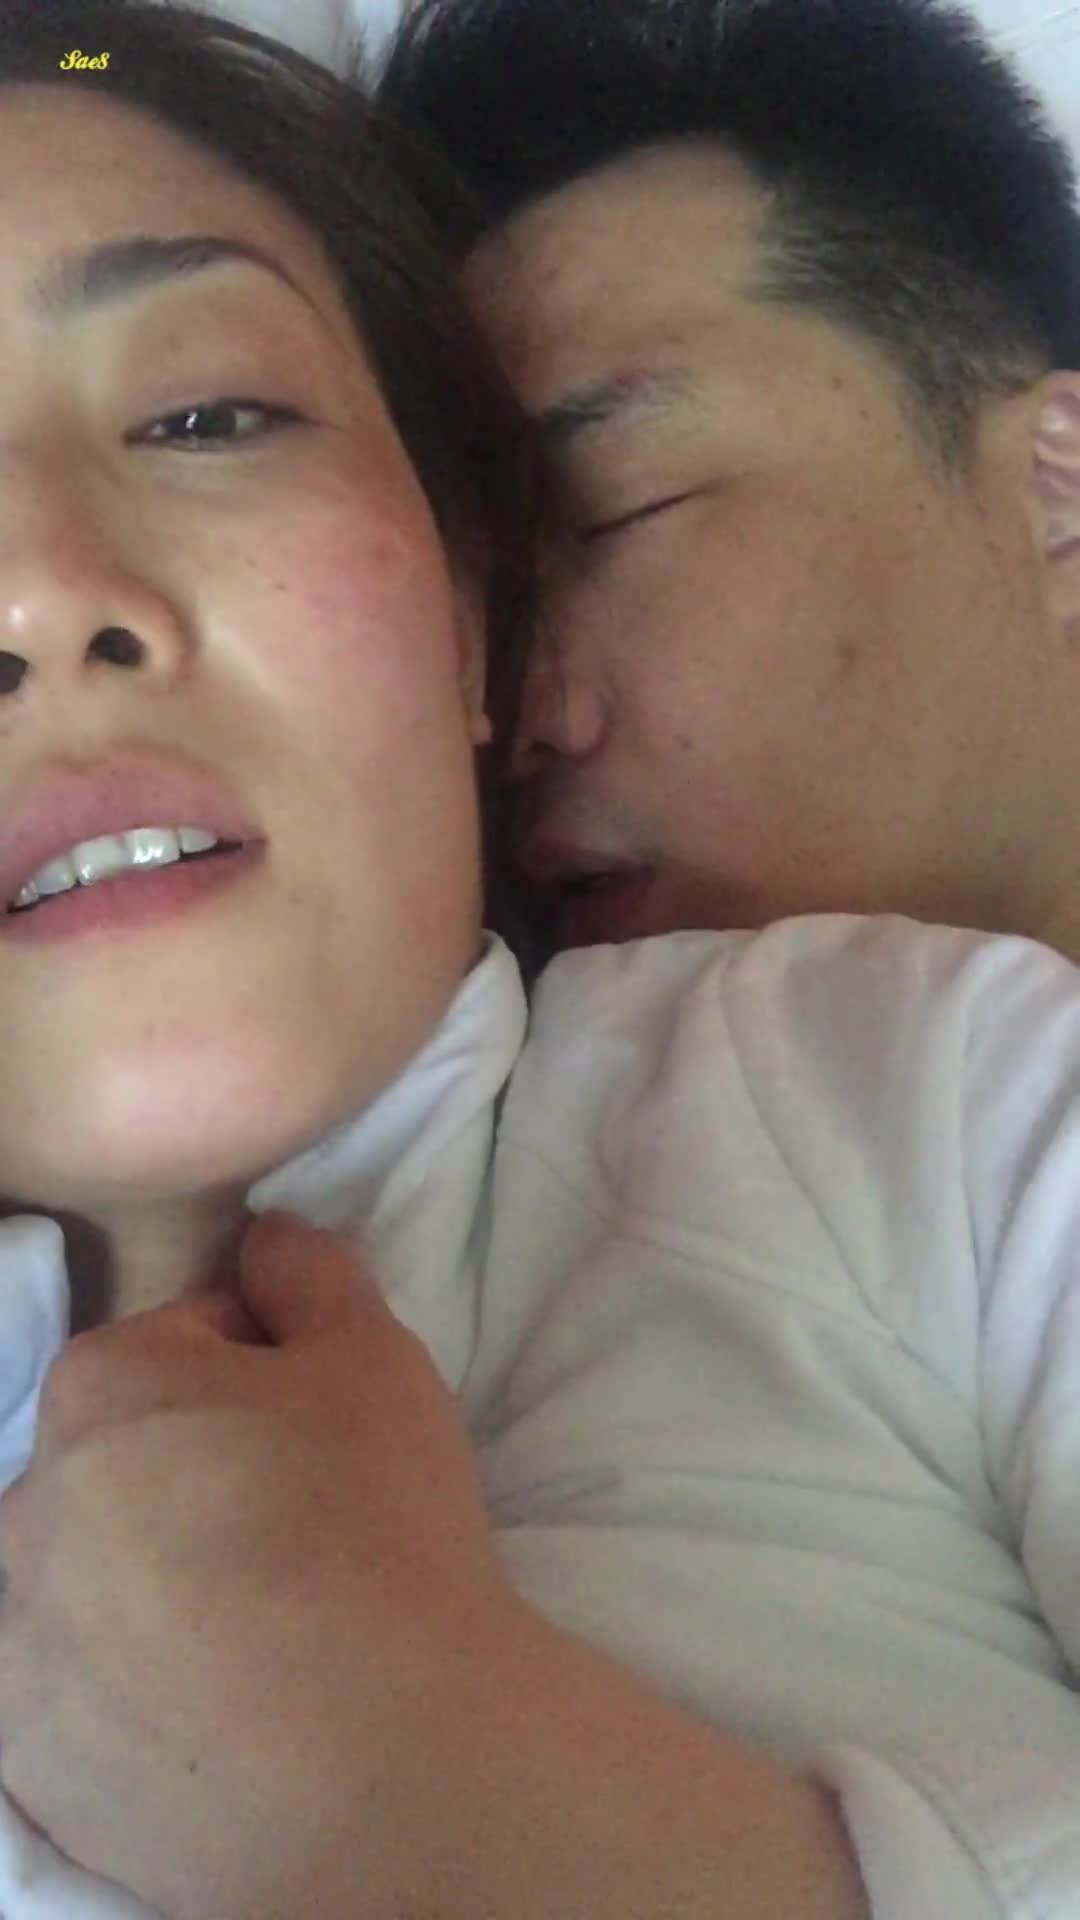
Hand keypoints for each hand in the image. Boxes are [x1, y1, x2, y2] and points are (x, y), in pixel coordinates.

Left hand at [0, 1212, 516, 1919]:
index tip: (324, 1441)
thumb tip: (265, 1236)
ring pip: (92, 1578)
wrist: (382, 1762)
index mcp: (102, 1386)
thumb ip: (310, 1273)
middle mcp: (26, 1499)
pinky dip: (127, 1688)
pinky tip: (215, 1706)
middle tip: (301, 1535)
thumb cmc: (381, 1528)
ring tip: (260, 1633)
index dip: (268, 1381)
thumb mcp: (376, 1357)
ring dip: (153, 1583)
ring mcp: (13, 1637)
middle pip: (126, 1463)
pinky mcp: (24, 1754)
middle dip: (196, 1478)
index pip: (184, 1348)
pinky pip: (76, 1691)